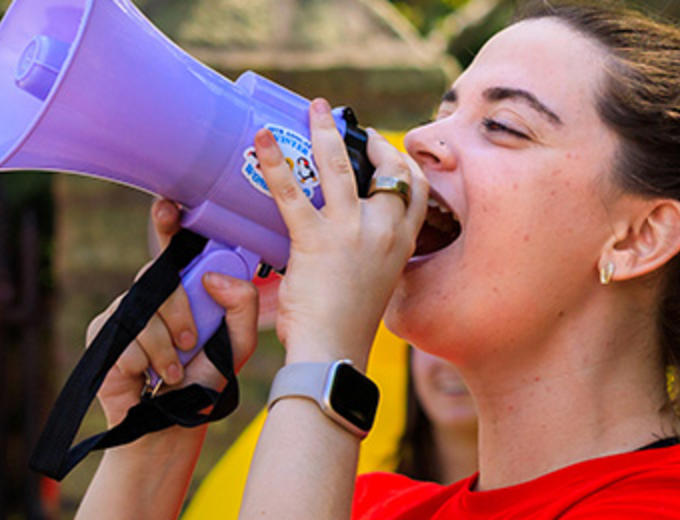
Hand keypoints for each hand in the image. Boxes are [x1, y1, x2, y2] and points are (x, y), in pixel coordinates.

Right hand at [89, 201, 262, 426]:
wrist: (173, 425)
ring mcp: (122, 313)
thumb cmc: (205, 381)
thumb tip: (212, 276)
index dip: (166, 225)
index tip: (168, 207)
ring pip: (145, 313)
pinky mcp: (102, 336)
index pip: (172, 250)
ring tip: (173, 373)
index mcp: (180, 290)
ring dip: (166, 349)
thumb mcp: (236, 343)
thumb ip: (242, 306)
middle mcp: (148, 295)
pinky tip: (149, 379)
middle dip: (180, 314)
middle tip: (190, 344)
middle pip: (159, 280)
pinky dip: (147, 363)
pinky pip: (127, 338)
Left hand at [253, 99, 425, 364]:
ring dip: (325, 131)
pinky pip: (292, 191)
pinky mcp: (316, 239)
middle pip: (386, 168)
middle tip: (343, 121)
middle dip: (367, 138)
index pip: (417, 191)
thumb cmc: (346, 327)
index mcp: (402, 244)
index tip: (384, 147)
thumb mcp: (373, 283)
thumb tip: (340, 243)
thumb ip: (363, 256)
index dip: (402, 163)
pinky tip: (263, 140)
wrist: (335, 353)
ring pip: (340, 166)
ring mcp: (352, 231)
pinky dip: (276, 161)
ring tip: (312, 108)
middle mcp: (385, 231)